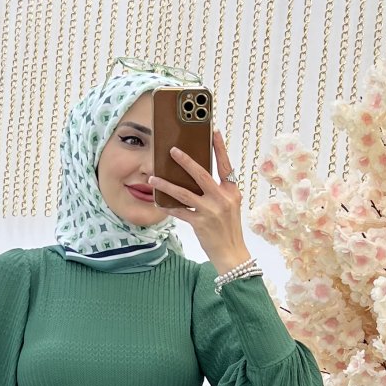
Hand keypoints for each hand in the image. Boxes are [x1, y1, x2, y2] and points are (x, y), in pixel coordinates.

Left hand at [147, 129, 249, 269]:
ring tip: (153, 178)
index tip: (214, 132)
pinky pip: (179, 212)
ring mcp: (211, 211)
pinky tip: (158, 202)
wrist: (232, 253)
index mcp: (232, 191)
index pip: (225, 165)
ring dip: (166, 185)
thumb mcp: (230, 205)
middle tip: (172, 150)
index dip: (219, 148)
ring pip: (184, 193)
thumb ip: (219, 191)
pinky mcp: (200, 223)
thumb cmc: (229, 228)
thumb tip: (199, 176)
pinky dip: (168, 207)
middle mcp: (222, 199)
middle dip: (185, 161)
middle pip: (201, 174)